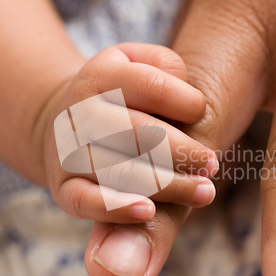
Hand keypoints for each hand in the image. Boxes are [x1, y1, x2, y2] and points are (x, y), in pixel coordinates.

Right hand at [38, 42, 217, 251]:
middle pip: (140, 135)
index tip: (202, 112)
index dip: (186, 103)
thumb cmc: (117, 96)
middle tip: (212, 164)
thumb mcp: (137, 63)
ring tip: (203, 192)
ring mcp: (68, 152)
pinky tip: (149, 213)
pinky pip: (86, 202)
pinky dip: (116, 209)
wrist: (63, 121)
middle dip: (183, 152)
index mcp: (100, 76)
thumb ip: (166, 67)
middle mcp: (79, 113)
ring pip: (122, 172)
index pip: (152, 87)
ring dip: (170, 186)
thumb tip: (189, 104)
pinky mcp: (64, 188)